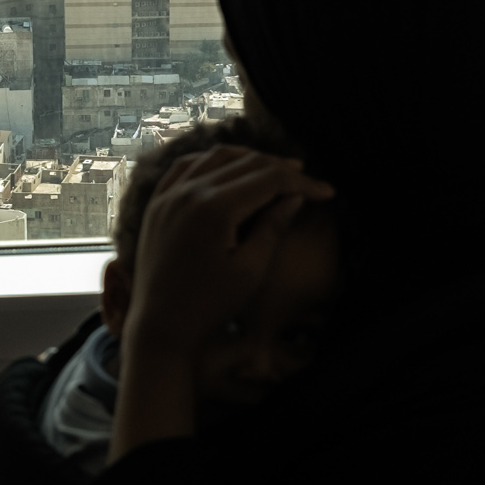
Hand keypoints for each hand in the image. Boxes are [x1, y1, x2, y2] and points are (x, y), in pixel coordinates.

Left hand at [124, 145, 333, 360]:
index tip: (327, 192)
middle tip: (308, 180)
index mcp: (215, 208)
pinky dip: (213, 160)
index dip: (302, 182)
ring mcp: (169, 194)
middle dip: (282, 169)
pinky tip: (228, 167)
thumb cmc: (209, 305)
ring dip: (250, 158)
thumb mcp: (250, 270)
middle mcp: (190, 191)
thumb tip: (295, 196)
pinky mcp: (157, 203)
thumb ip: (273, 227)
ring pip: (217, 157)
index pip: (269, 179)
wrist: (158, 327)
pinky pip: (186, 165)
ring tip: (276, 169)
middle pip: (246, 163)